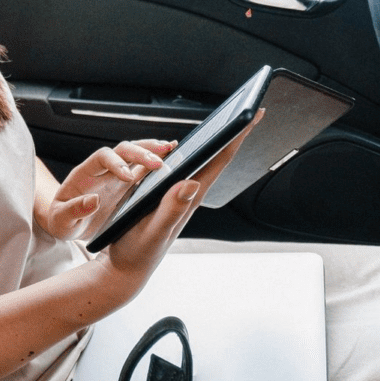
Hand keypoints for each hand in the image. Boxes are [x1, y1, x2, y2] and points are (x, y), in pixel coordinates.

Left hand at [36, 139, 174, 241]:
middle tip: (159, 163)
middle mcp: (102, 169)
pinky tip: (174, 158)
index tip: (128, 177)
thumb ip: (73, 211)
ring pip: (135, 153)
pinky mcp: (128, 183)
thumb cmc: (62, 222)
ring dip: (153, 150)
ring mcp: (116, 174)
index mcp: (85, 174)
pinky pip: (144, 167)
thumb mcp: (61, 222)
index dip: (116, 163)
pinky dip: (158, 160)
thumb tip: (92, 200)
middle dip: (141, 152)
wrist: (68, 223)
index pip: (102, 157)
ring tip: (172, 150)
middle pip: (123, 149)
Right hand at [103, 108, 263, 282]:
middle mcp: (189, 194)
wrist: (126, 269)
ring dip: (219, 142)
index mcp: (189, 198)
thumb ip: (172, 209)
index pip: (219, 160)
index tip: (253, 115)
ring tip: (233, 124)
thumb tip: (192, 184)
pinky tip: (194, 148)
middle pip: (218, 158)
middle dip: (235, 134)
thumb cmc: (138, 253)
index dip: (237, 136)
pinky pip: (186, 169)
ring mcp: (179, 195)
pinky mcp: (165, 197)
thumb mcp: (153, 231)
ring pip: (204, 162)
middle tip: (252, 111)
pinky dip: (195, 153)